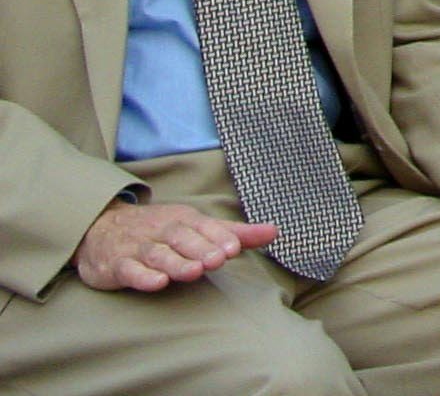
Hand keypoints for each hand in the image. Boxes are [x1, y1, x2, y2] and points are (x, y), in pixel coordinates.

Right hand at [73, 200, 277, 291]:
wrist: (102, 228)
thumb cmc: (160, 230)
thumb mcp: (198, 227)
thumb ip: (235, 232)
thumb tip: (274, 232)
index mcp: (184, 219)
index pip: (205, 227)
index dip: (219, 237)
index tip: (235, 248)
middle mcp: (162, 231)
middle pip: (183, 238)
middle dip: (201, 248)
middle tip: (218, 260)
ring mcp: (138, 247)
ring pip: (158, 255)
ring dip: (176, 263)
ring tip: (194, 272)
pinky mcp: (117, 265)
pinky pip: (129, 270)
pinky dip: (142, 276)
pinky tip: (157, 283)